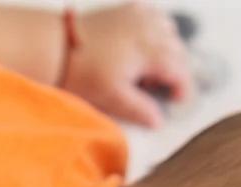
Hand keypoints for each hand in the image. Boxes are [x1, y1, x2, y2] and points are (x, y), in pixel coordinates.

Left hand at [63, 2, 193, 127]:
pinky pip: (154, 16)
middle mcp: (149, 26)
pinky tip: (143, 45)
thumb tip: (158, 120)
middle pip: (178, 51)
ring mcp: (139, 14)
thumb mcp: (113, 98)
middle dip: (174, 72)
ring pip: (169, 32)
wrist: (57, 46)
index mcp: (150, 48)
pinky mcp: (128, 9)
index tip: (176, 101)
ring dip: (166, 51)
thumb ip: (140, 110)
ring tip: (146, 70)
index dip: (182, 88)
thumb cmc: (83, 70)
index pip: (180, 69)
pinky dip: (155, 31)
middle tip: (157, 90)